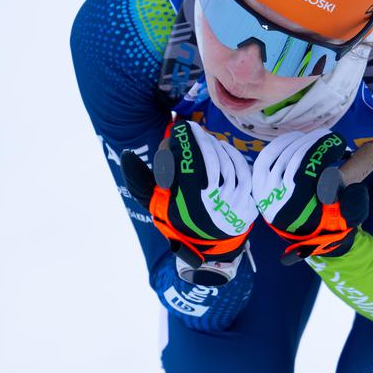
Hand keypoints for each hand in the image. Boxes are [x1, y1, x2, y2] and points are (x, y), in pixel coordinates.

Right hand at [121, 120, 255, 268]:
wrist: (207, 243)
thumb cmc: (179, 218)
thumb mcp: (155, 203)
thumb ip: (139, 181)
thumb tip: (128, 155)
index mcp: (186, 199)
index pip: (186, 162)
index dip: (184, 140)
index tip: (181, 129)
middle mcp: (210, 199)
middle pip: (210, 158)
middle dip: (201, 139)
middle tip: (195, 131)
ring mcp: (230, 200)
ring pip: (226, 162)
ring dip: (216, 145)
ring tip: (207, 139)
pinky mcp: (245, 201)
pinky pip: (242, 171)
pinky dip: (233, 155)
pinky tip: (224, 147)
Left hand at [252, 129, 369, 264]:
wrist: (308, 235)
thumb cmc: (332, 222)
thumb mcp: (350, 217)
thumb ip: (355, 203)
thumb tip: (351, 184)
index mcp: (300, 209)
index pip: (307, 170)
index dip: (323, 151)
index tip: (339, 142)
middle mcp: (277, 200)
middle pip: (294, 159)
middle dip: (315, 143)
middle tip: (330, 137)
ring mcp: (264, 191)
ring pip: (281, 154)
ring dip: (302, 141)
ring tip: (317, 137)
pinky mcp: (258, 184)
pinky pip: (266, 156)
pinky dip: (281, 143)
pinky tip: (296, 137)